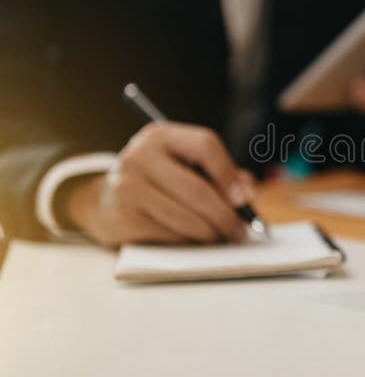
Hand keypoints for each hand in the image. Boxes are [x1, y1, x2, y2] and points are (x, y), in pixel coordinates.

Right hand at [66, 122, 255, 247]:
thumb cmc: (159, 182)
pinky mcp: (124, 216)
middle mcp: (141, 156)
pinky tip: (196, 240)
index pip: (205, 145)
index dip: (229, 174)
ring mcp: (128, 186)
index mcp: (162, 135)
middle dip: (226, 215)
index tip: (244, 199)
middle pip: (198, 189)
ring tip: (223, 237)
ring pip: (186, 216)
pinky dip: (189, 241)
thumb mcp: (185, 166)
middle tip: (241, 231)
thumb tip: (248, 194)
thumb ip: (221, 174)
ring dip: (211, 233)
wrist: (104, 201)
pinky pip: (170, 234)